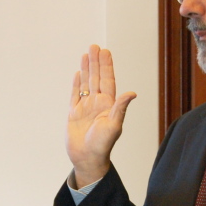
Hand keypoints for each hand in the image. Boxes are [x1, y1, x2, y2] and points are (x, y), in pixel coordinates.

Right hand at [66, 44, 136, 186]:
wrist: (87, 159)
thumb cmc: (102, 145)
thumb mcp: (114, 126)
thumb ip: (120, 108)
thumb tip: (132, 93)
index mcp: (108, 104)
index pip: (107, 80)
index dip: (106, 66)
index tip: (105, 52)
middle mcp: (97, 103)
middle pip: (96, 78)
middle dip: (96, 62)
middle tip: (95, 46)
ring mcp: (85, 107)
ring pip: (86, 83)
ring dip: (86, 69)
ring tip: (86, 54)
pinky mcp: (74, 114)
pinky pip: (75, 95)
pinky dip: (76, 84)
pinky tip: (78, 74)